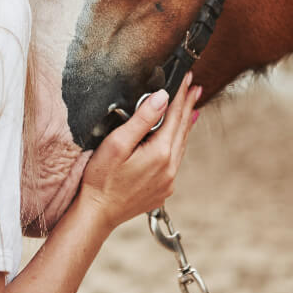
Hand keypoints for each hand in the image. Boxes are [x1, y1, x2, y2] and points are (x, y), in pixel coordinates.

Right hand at [78, 72, 200, 229]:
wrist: (96, 214)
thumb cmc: (100, 179)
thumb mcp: (117, 144)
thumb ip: (142, 120)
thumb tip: (162, 97)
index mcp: (160, 153)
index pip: (174, 115)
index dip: (181, 95)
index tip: (189, 78)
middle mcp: (169, 168)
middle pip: (182, 129)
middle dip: (188, 106)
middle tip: (196, 87)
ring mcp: (168, 181)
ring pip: (181, 145)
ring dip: (185, 125)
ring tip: (192, 108)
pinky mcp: (163, 190)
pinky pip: (175, 160)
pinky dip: (178, 143)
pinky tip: (176, 138)